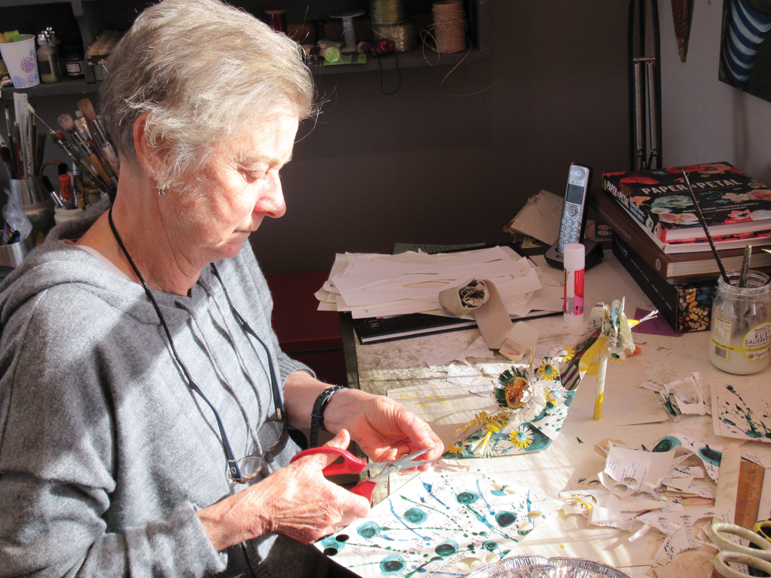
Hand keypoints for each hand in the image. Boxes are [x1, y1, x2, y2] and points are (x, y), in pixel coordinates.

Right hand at [197, 429, 369, 549]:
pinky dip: (324, 522)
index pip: (364, 506)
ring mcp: (321, 531)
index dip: (364, 497)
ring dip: (339, 514)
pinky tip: (314, 511)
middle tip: (343, 493)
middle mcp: (331, 519)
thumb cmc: (285, 485)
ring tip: (326, 501)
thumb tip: (344, 436)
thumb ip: (331, 450)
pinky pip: (325, 532)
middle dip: (352, 505)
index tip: (359, 489)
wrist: (263, 507)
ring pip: (341, 525)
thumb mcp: (309, 462)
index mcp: (335, 500)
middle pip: (354, 516)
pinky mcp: (310, 538)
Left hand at [324, 389, 443, 468]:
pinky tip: (396, 465)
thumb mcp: (402, 415)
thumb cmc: (380, 409)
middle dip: (424, 462)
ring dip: (412, 467)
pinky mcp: (386, 459)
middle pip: (425, 458)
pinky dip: (398, 469)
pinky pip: (395, 468)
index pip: (434, 444)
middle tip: (419, 462)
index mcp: (419, 430)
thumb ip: (416, 430)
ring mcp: (399, 452)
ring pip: (412, 466)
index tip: (428, 453)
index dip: (433, 451)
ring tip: (407, 463)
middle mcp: (411, 442)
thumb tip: (429, 447)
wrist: (357, 413)